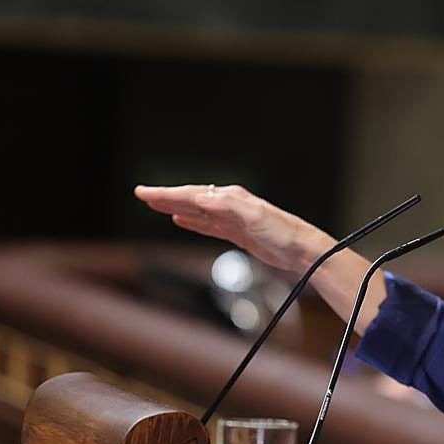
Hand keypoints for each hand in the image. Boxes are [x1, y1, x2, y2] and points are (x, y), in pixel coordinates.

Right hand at [133, 184, 320, 273]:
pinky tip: (181, 221)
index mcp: (231, 198)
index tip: (144, 193)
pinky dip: (192, 222)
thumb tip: (201, 198)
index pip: (191, 194)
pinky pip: (208, 225)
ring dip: (176, 207)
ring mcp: (233, 219)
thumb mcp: (254, 216)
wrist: (301, 249)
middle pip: (191, 199)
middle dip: (166, 197)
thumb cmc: (282, 232)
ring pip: (197, 211)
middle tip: (142, 194)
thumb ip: (227, 206)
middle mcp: (230, 205)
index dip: (166, 193)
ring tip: (155, 205)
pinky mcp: (237, 233)